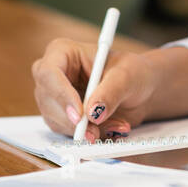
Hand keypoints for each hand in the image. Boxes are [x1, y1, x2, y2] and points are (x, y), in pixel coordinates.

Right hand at [31, 38, 158, 140]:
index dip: (61, 94)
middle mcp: (54, 74)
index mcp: (63, 52)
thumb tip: (93, 112)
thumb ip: (110, 91)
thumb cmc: (132, 72)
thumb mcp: (126, 75)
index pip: (49, 72)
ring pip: (55, 119)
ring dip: (84, 129)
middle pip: (47, 99)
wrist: (140, 90)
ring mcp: (55, 96)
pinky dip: (89, 134)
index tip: (79, 114)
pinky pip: (66, 131)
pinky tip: (109, 126)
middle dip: (71, 119)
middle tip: (94, 130)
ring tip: (114, 123)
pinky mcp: (62, 116)